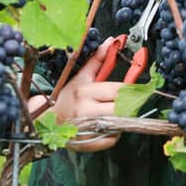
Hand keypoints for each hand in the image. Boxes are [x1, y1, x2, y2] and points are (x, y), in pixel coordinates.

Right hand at [28, 37, 123, 151]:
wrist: (47, 122)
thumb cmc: (68, 99)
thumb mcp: (81, 77)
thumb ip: (98, 61)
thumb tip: (110, 42)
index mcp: (85, 92)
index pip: (118, 90)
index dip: (131, 90)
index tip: (137, 90)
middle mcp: (86, 110)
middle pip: (122, 108)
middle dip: (129, 105)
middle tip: (128, 103)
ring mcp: (87, 128)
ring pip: (119, 124)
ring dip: (123, 119)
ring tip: (115, 113)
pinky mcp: (89, 143)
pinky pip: (113, 139)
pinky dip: (115, 133)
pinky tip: (109, 127)